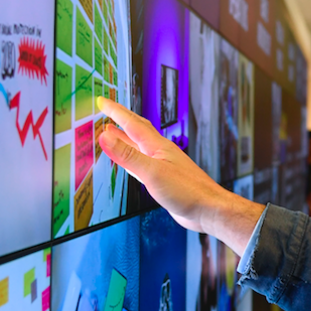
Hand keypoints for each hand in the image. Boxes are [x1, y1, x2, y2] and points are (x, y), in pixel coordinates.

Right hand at [96, 98, 262, 249]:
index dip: (115, 111)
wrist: (208, 209)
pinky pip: (142, 162)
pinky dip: (131, 157)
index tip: (102, 101)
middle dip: (120, 118)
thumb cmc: (188, 191)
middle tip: (106, 109)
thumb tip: (105, 136)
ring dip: (124, 137)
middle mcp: (160, 152)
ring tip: (110, 131)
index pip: (131, 123)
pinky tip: (130, 160)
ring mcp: (163, 164)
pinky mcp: (164, 178)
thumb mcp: (152, 172)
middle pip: (136, 130)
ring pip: (138, 146)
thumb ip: (128, 155)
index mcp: (157, 146)